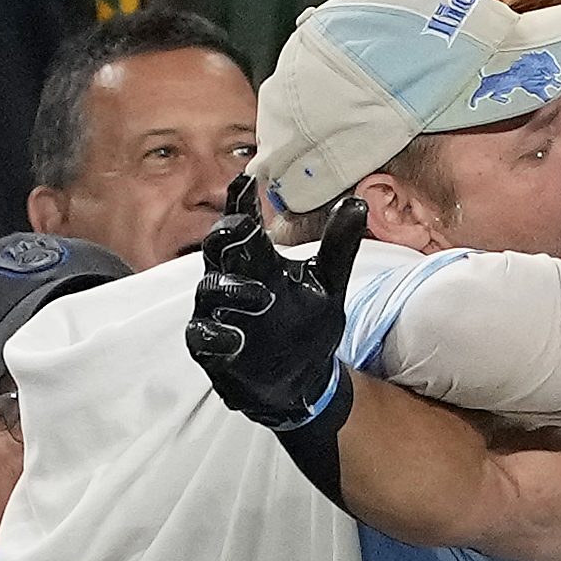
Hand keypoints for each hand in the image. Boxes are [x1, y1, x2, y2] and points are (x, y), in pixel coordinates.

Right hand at [185, 175, 369, 429]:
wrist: (305, 379)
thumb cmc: (309, 323)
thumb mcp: (330, 283)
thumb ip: (339, 245)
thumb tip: (358, 202)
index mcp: (259, 261)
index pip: (246, 224)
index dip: (242, 202)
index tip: (246, 180)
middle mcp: (234, 280)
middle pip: (217, 248)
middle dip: (226, 235)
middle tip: (244, 229)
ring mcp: (220, 313)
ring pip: (210, 289)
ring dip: (231, 289)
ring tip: (261, 296)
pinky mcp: (213, 347)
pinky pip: (203, 336)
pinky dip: (217, 335)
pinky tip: (235, 338)